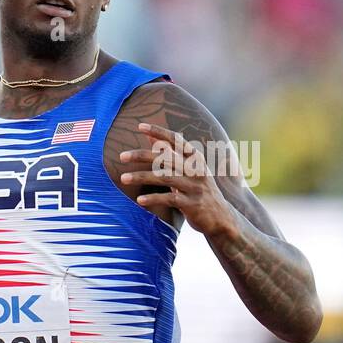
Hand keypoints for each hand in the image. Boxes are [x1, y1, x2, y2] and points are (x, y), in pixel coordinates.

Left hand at [119, 122, 236, 236]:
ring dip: (142, 177)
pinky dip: (154, 198)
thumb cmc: (197, 190)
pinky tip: (139, 200)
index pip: (176, 140)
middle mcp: (195, 169)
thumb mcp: (187, 169)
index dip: (159, 132)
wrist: (221, 217)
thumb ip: (170, 153)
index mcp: (194, 158)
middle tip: (121, 156)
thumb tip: (150, 137)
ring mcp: (194, 186)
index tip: (140, 125)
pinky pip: (170, 199)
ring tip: (123, 178)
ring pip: (165, 177)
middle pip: (166, 158)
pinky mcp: (192, 204)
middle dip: (142, 155)